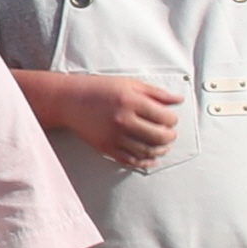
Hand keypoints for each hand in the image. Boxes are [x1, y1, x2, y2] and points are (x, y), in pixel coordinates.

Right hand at [53, 73, 181, 169]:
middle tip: (170, 133)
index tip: (171, 119)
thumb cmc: (97, 90)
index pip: (164, 117)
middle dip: (170, 136)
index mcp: (130, 102)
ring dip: (160, 151)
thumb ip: (155, 93)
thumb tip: (177, 100)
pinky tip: (149, 158)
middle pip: (158, 136)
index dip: (172, 119)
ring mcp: (114, 136)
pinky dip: (144, 162)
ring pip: (146, 151)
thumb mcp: (128, 84)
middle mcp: (123, 120)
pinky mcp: (106, 147)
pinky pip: (130, 160)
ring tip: (162, 146)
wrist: (69, 101)